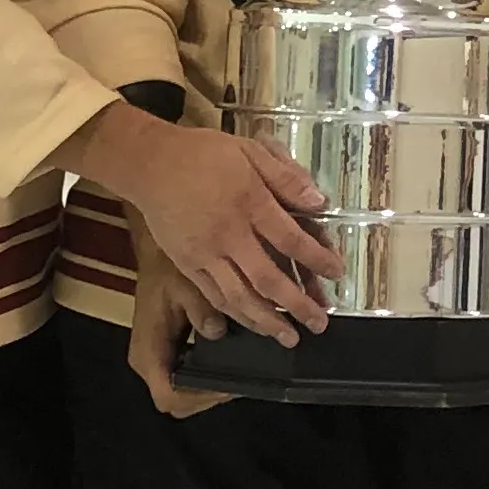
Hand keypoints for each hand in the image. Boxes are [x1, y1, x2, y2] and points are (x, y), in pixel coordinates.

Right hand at [63, 103, 335, 340]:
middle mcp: (227, 234)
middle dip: (298, 305)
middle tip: (320, 323)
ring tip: (289, 337)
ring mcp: (204, 254)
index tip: (337, 272)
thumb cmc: (203, 154)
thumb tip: (320, 203)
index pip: (291, 238)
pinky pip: (214, 296)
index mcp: (248, 202)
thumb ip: (285, 177)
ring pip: (239, 297)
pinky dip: (236, 315)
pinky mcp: (186, 265)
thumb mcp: (250, 151)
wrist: (150, 163)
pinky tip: (253, 324)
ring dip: (267, 321)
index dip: (317, 259)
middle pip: (268, 278)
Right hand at [127, 237, 232, 418]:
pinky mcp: (164, 357)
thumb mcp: (187, 284)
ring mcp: (155, 363)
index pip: (169, 395)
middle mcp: (147, 363)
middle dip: (209, 397)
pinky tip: (226, 366)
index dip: (200, 396)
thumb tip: (217, 331)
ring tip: (238, 375)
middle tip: (241, 382)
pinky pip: (183, 381)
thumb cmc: (169, 269)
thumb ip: (201, 309)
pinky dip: (205, 381)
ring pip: (181, 396)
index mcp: (148, 351)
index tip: (229, 384)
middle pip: (177, 403)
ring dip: (209, 391)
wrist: (159, 256)